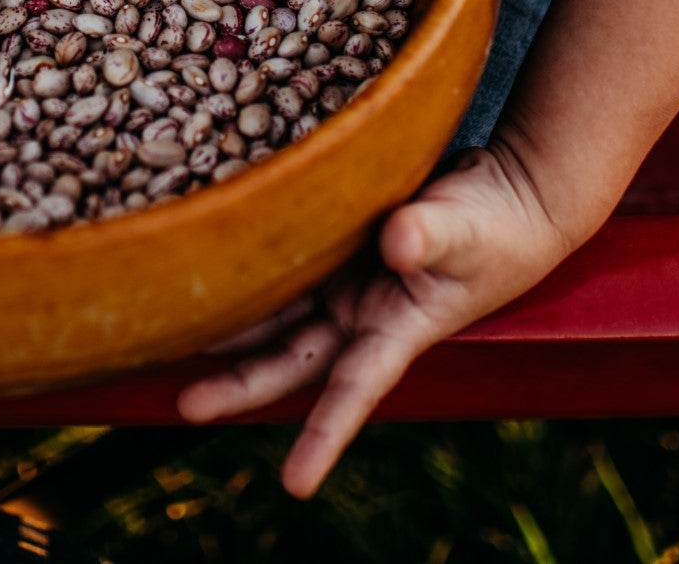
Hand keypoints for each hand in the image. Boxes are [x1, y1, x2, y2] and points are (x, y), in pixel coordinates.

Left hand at [178, 137, 578, 497]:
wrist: (511, 192)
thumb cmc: (500, 224)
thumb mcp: (469, 230)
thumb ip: (431, 237)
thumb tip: (396, 243)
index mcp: (398, 328)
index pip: (355, 390)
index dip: (325, 437)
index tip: (296, 487)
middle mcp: (363, 314)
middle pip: (292, 360)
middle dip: (240, 385)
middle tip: (184, 406)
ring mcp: (347, 282)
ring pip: (277, 314)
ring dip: (230, 327)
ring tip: (167, 335)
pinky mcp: (338, 243)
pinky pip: (285, 259)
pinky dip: (251, 266)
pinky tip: (210, 257)